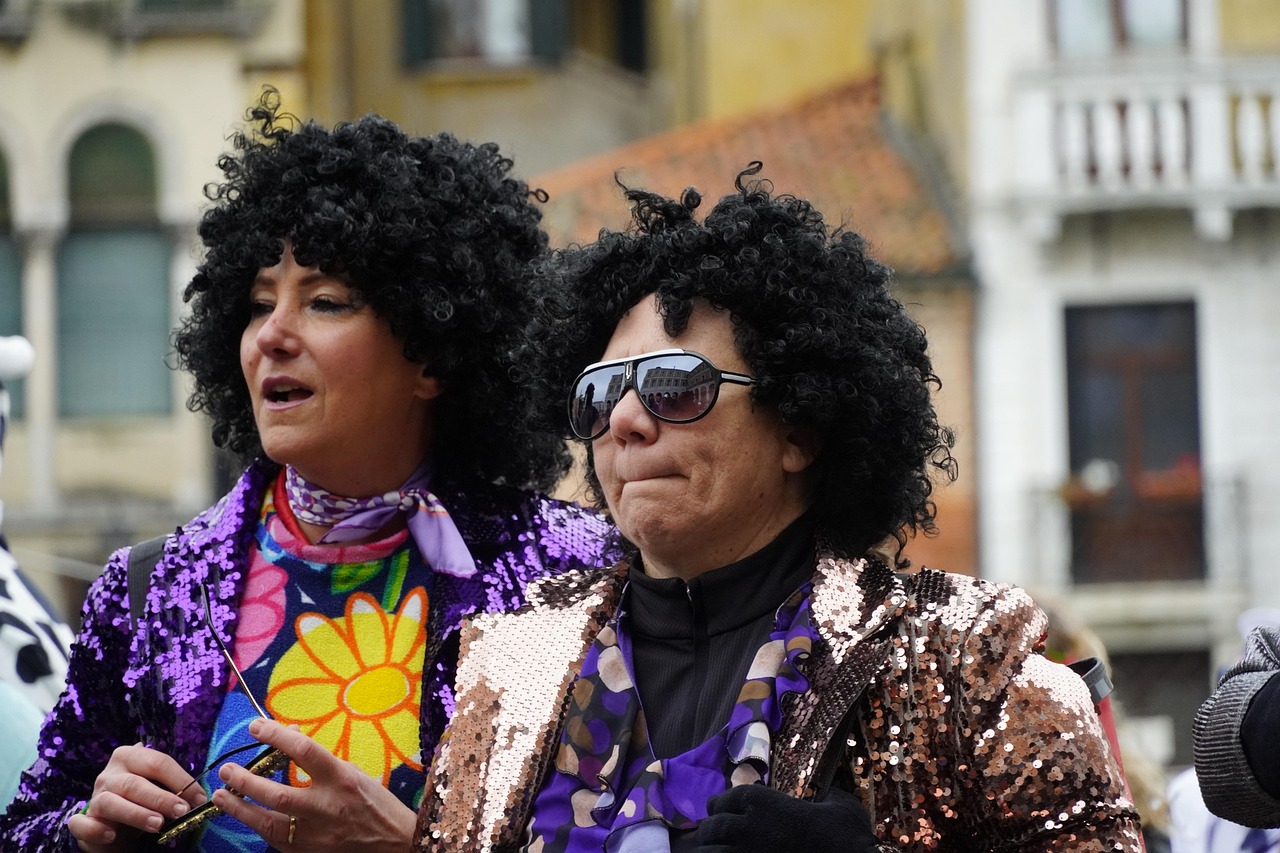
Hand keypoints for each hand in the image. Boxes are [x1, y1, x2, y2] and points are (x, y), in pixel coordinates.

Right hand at [67, 743, 207, 852]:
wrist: (113, 822)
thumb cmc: (141, 799)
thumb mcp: (157, 787)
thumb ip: (173, 787)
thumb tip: (200, 794)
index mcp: (130, 757)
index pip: (157, 762)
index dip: (180, 780)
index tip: (199, 799)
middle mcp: (109, 774)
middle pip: (134, 782)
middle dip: (160, 798)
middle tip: (181, 811)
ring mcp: (94, 797)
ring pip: (111, 802)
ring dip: (136, 813)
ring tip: (158, 824)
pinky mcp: (83, 820)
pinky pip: (83, 824)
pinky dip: (97, 830)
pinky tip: (112, 836)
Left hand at [211, 718, 416, 851]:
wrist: (395, 843)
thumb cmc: (374, 803)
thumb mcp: (353, 773)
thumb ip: (320, 762)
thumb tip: (289, 738)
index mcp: (342, 779)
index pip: (303, 751)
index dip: (275, 735)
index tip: (255, 727)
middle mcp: (327, 807)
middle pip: (278, 794)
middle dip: (245, 782)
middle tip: (226, 770)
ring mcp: (316, 835)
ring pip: (267, 824)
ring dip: (239, 809)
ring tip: (220, 796)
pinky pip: (276, 840)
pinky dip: (259, 827)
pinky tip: (247, 816)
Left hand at [696, 783, 880, 852]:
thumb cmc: (846, 835)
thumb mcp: (839, 806)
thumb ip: (827, 797)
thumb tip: (829, 796)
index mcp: (766, 802)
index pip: (728, 798)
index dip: (720, 804)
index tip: (717, 807)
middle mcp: (750, 823)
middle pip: (714, 824)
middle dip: (710, 828)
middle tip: (710, 832)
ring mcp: (747, 850)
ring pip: (711, 847)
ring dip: (709, 847)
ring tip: (711, 850)